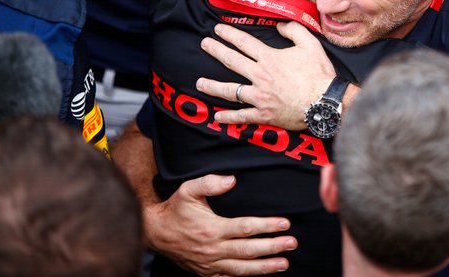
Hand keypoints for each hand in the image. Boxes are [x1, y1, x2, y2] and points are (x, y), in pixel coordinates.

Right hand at [145, 174, 296, 275]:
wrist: (156, 232)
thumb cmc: (175, 209)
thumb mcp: (188, 189)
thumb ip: (209, 182)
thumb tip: (231, 180)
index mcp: (211, 228)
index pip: (245, 228)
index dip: (267, 226)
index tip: (285, 223)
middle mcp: (212, 249)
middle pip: (248, 250)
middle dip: (272, 247)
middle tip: (292, 243)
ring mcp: (210, 264)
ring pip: (242, 268)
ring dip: (264, 267)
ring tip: (284, 264)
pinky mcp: (207, 272)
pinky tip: (262, 274)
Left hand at [196, 22, 335, 128]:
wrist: (325, 102)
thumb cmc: (319, 74)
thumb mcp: (311, 44)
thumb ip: (294, 30)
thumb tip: (280, 25)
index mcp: (269, 58)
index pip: (244, 43)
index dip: (229, 34)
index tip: (217, 29)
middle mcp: (260, 76)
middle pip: (232, 61)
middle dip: (216, 51)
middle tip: (204, 45)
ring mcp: (259, 97)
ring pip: (230, 91)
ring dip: (212, 86)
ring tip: (200, 83)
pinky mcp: (264, 114)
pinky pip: (242, 116)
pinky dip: (229, 117)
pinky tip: (217, 116)